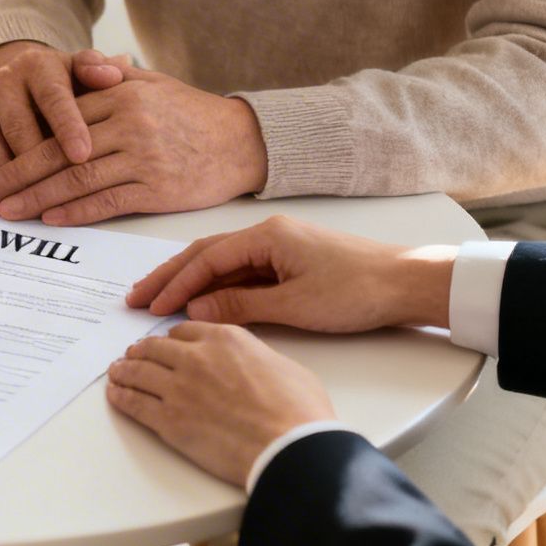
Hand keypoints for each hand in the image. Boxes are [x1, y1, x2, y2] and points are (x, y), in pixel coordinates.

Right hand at [0, 41, 92, 198]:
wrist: (21, 79)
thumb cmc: (65, 84)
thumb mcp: (83, 72)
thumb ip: (100, 71)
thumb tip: (116, 71)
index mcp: (39, 66)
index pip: (54, 97)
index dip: (68, 127)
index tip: (83, 155)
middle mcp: (4, 81)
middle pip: (17, 126)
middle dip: (34, 163)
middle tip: (51, 194)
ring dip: (2, 176)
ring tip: (18, 204)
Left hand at [0, 62, 267, 225]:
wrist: (242, 141)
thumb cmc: (191, 112)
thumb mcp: (152, 83)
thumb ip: (112, 76)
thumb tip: (81, 63)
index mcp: (120, 96)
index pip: (58, 121)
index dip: (21, 143)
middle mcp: (128, 125)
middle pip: (59, 152)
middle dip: (17, 175)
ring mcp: (143, 158)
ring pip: (77, 180)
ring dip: (37, 198)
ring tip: (7, 211)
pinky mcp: (157, 188)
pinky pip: (107, 201)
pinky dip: (76, 211)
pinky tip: (50, 218)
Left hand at [106, 322, 333, 488]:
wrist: (290, 446)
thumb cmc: (298, 411)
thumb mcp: (283, 365)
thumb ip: (255, 356)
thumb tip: (250, 364)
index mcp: (226, 338)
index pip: (185, 330)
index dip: (172, 339)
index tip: (167, 344)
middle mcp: (196, 357)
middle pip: (154, 347)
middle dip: (142, 351)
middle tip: (133, 356)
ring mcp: (178, 388)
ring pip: (138, 371)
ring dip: (124, 370)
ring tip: (116, 372)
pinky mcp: (169, 420)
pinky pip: (134, 403)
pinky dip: (121, 396)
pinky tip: (115, 394)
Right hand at [126, 215, 454, 331]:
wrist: (407, 282)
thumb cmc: (358, 290)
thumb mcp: (295, 305)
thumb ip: (242, 306)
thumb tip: (198, 311)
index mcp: (267, 236)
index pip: (207, 259)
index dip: (176, 284)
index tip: (151, 307)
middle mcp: (270, 233)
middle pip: (207, 254)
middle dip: (170, 277)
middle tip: (137, 298)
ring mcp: (281, 246)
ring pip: (223, 262)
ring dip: (191, 282)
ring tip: (159, 300)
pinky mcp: (293, 261)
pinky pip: (243, 271)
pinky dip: (218, 286)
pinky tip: (203, 302)